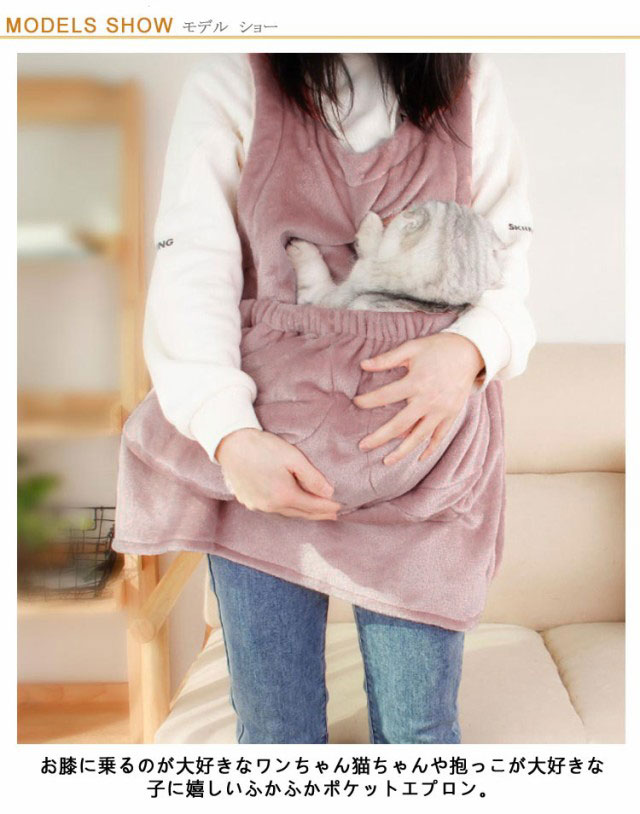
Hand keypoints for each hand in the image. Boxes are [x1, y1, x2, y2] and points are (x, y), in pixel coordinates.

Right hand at [214, 428, 341, 519]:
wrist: (231, 443)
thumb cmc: (263, 447)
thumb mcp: (293, 457)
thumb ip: (312, 477)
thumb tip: (329, 492)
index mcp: (284, 495)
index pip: (313, 506)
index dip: (328, 507)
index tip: (341, 507)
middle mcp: (270, 506)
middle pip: (301, 513)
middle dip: (318, 514)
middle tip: (333, 514)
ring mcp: (257, 505)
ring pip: (286, 513)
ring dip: (302, 512)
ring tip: (315, 511)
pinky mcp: (248, 501)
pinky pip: (272, 509)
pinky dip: (286, 508)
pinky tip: (290, 504)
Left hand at [354, 333, 484, 464]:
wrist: (470, 351)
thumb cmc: (437, 348)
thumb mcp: (411, 347)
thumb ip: (387, 358)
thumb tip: (363, 365)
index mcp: (416, 382)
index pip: (385, 395)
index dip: (368, 401)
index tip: (356, 403)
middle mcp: (428, 400)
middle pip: (400, 425)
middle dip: (379, 437)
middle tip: (362, 446)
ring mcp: (441, 410)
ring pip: (418, 437)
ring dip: (402, 451)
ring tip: (386, 461)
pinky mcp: (451, 415)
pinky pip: (439, 436)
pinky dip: (429, 449)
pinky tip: (418, 458)